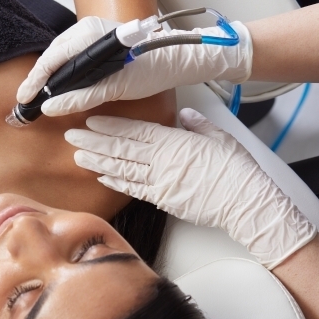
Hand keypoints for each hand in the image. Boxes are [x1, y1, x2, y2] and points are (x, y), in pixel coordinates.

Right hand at [17, 16, 252, 116]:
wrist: (177, 59)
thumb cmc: (153, 69)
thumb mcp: (116, 87)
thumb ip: (82, 97)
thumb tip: (52, 108)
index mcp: (90, 35)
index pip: (52, 58)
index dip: (36, 81)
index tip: (25, 100)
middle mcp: (87, 30)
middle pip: (52, 56)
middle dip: (38, 80)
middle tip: (26, 103)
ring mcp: (92, 34)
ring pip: (60, 56)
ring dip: (49, 77)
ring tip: (37, 97)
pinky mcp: (97, 42)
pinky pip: (71, 57)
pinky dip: (62, 73)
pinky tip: (57, 87)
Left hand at [64, 109, 315, 268]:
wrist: (246, 204)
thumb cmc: (236, 170)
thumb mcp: (220, 137)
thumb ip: (197, 125)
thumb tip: (185, 115)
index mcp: (174, 143)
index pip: (134, 132)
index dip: (110, 127)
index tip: (91, 122)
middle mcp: (162, 162)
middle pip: (121, 150)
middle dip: (94, 142)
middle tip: (72, 137)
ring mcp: (160, 183)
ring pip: (122, 169)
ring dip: (98, 162)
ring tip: (78, 156)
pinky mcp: (163, 200)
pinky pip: (134, 190)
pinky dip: (116, 183)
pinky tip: (102, 177)